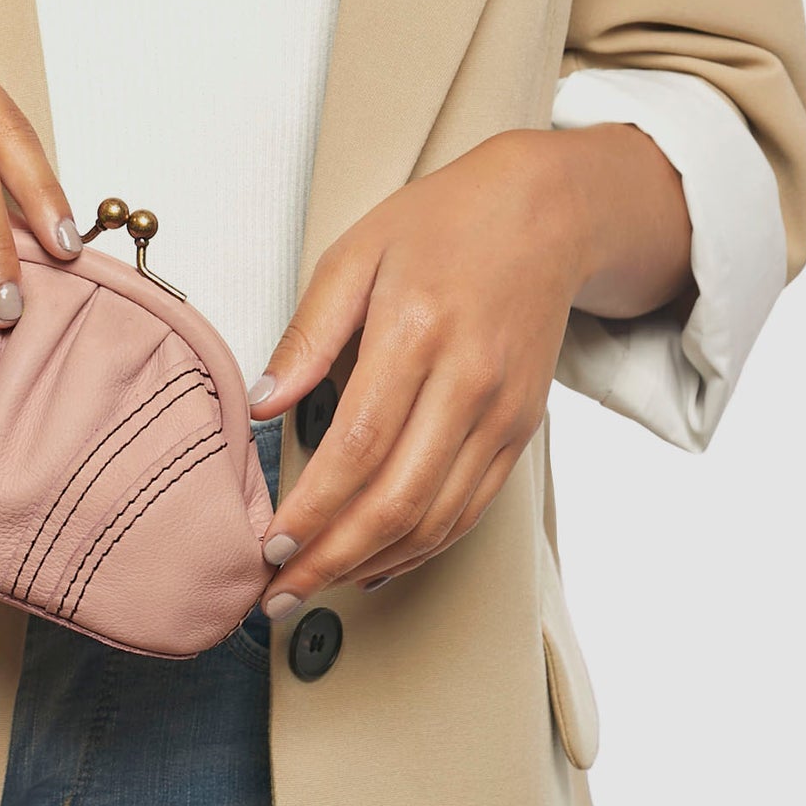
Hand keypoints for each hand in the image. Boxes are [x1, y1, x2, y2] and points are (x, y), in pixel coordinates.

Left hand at [246, 124, 693, 613]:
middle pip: (397, 500)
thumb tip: (263, 404)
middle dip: (331, 559)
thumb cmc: (440, 225)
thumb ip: (307, 334)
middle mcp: (468, 384)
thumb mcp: (353, 255)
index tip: (269, 545)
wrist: (542, 214)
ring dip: (371, 565)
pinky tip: (376, 562)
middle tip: (277, 591)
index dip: (313, 509)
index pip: (358, 447)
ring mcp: (501, 415)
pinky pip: (469, 509)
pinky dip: (420, 548)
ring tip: (313, 587)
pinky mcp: (520, 432)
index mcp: (417, 334)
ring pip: (437, 519)